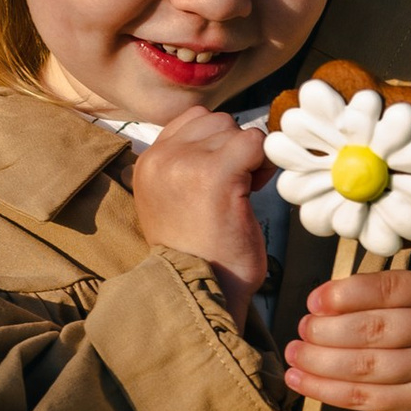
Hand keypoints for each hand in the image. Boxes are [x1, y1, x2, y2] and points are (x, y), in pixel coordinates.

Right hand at [131, 117, 272, 325]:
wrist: (201, 291)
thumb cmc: (200, 254)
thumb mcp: (177, 200)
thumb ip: (188, 164)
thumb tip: (229, 135)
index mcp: (147, 163)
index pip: (193, 120)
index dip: (218, 143)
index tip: (222, 179)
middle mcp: (159, 157)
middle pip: (217, 121)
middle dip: (234, 149)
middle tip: (235, 190)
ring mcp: (184, 163)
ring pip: (236, 130)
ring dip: (249, 158)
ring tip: (239, 195)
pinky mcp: (215, 173)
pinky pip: (254, 143)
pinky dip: (263, 164)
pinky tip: (252, 194)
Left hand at [285, 270, 410, 410]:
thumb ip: (379, 296)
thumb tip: (319, 305)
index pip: (392, 288)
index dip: (347, 294)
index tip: (313, 301)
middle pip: (376, 329)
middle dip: (328, 330)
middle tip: (302, 330)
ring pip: (367, 367)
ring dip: (320, 362)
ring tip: (295, 355)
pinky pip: (366, 399)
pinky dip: (327, 390)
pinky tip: (301, 381)